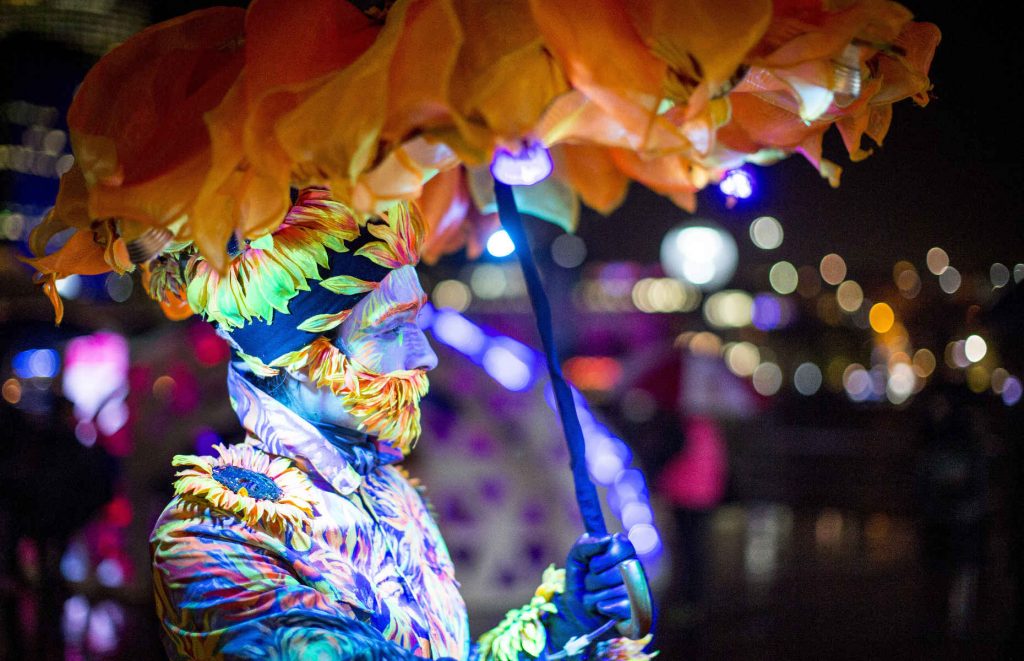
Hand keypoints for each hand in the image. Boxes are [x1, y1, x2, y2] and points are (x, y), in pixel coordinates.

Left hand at [546, 533, 640, 650]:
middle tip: (591, 584)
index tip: (592, 566)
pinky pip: (624, 606)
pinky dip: (604, 608)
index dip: (602, 559)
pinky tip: (602, 608)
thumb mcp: (575, 559)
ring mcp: (640, 588)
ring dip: (596, 596)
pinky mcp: (639, 609)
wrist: (576, 612)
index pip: (622, 545)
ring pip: (619, 590)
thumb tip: (607, 539)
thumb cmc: (579, 581)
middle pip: (618, 570)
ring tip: (595, 597)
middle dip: (594, 580)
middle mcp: (636, 567)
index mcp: (624, 550)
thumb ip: (586, 544)